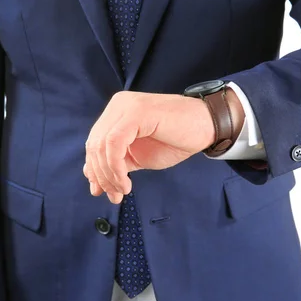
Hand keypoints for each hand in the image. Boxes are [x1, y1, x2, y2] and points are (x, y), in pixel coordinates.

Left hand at [83, 90, 242, 203]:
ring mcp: (126, 106)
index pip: (93, 143)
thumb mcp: (139, 156)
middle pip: (93, 145)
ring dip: (109, 175)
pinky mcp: (136, 112)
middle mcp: (118, 105)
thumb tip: (93, 181)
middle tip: (114, 195)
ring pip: (101, 145)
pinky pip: (113, 144)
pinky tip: (126, 182)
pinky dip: (115, 167)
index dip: (95, 170)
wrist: (206, 126)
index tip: (102, 192)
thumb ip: (116, 163)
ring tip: (123, 190)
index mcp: (116, 112)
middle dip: (101, 175)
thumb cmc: (176, 140)